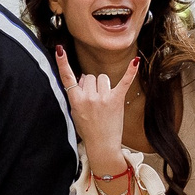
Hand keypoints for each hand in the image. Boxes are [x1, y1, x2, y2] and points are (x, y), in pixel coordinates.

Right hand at [54, 46, 139, 175]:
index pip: (67, 78)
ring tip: (103, 101)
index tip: (59, 49)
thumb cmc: (87, 129)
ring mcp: (103, 98)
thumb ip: (77, 94)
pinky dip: (130, 71)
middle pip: (89, 76)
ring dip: (102, 85)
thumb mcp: (75, 113)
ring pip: (102, 77)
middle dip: (90, 85)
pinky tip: (135, 61)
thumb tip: (84, 77)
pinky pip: (124, 81)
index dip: (62, 63)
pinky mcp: (117, 100)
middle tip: (93, 101)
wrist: (102, 145)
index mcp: (75, 100)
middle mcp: (89, 97)